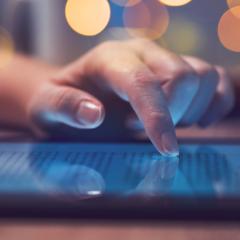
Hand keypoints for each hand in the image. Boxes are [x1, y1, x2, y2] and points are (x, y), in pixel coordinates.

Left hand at [27, 39, 234, 155]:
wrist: (74, 94)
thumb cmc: (61, 102)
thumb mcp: (47, 107)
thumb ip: (64, 107)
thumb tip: (94, 115)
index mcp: (109, 58)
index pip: (143, 83)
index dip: (158, 118)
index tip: (163, 149)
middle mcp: (141, 52)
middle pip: (184, 76)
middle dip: (173, 115)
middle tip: (143, 131)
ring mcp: (162, 60)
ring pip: (204, 76)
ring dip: (192, 110)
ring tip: (163, 125)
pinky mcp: (177, 72)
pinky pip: (214, 81)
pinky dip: (215, 102)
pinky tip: (195, 121)